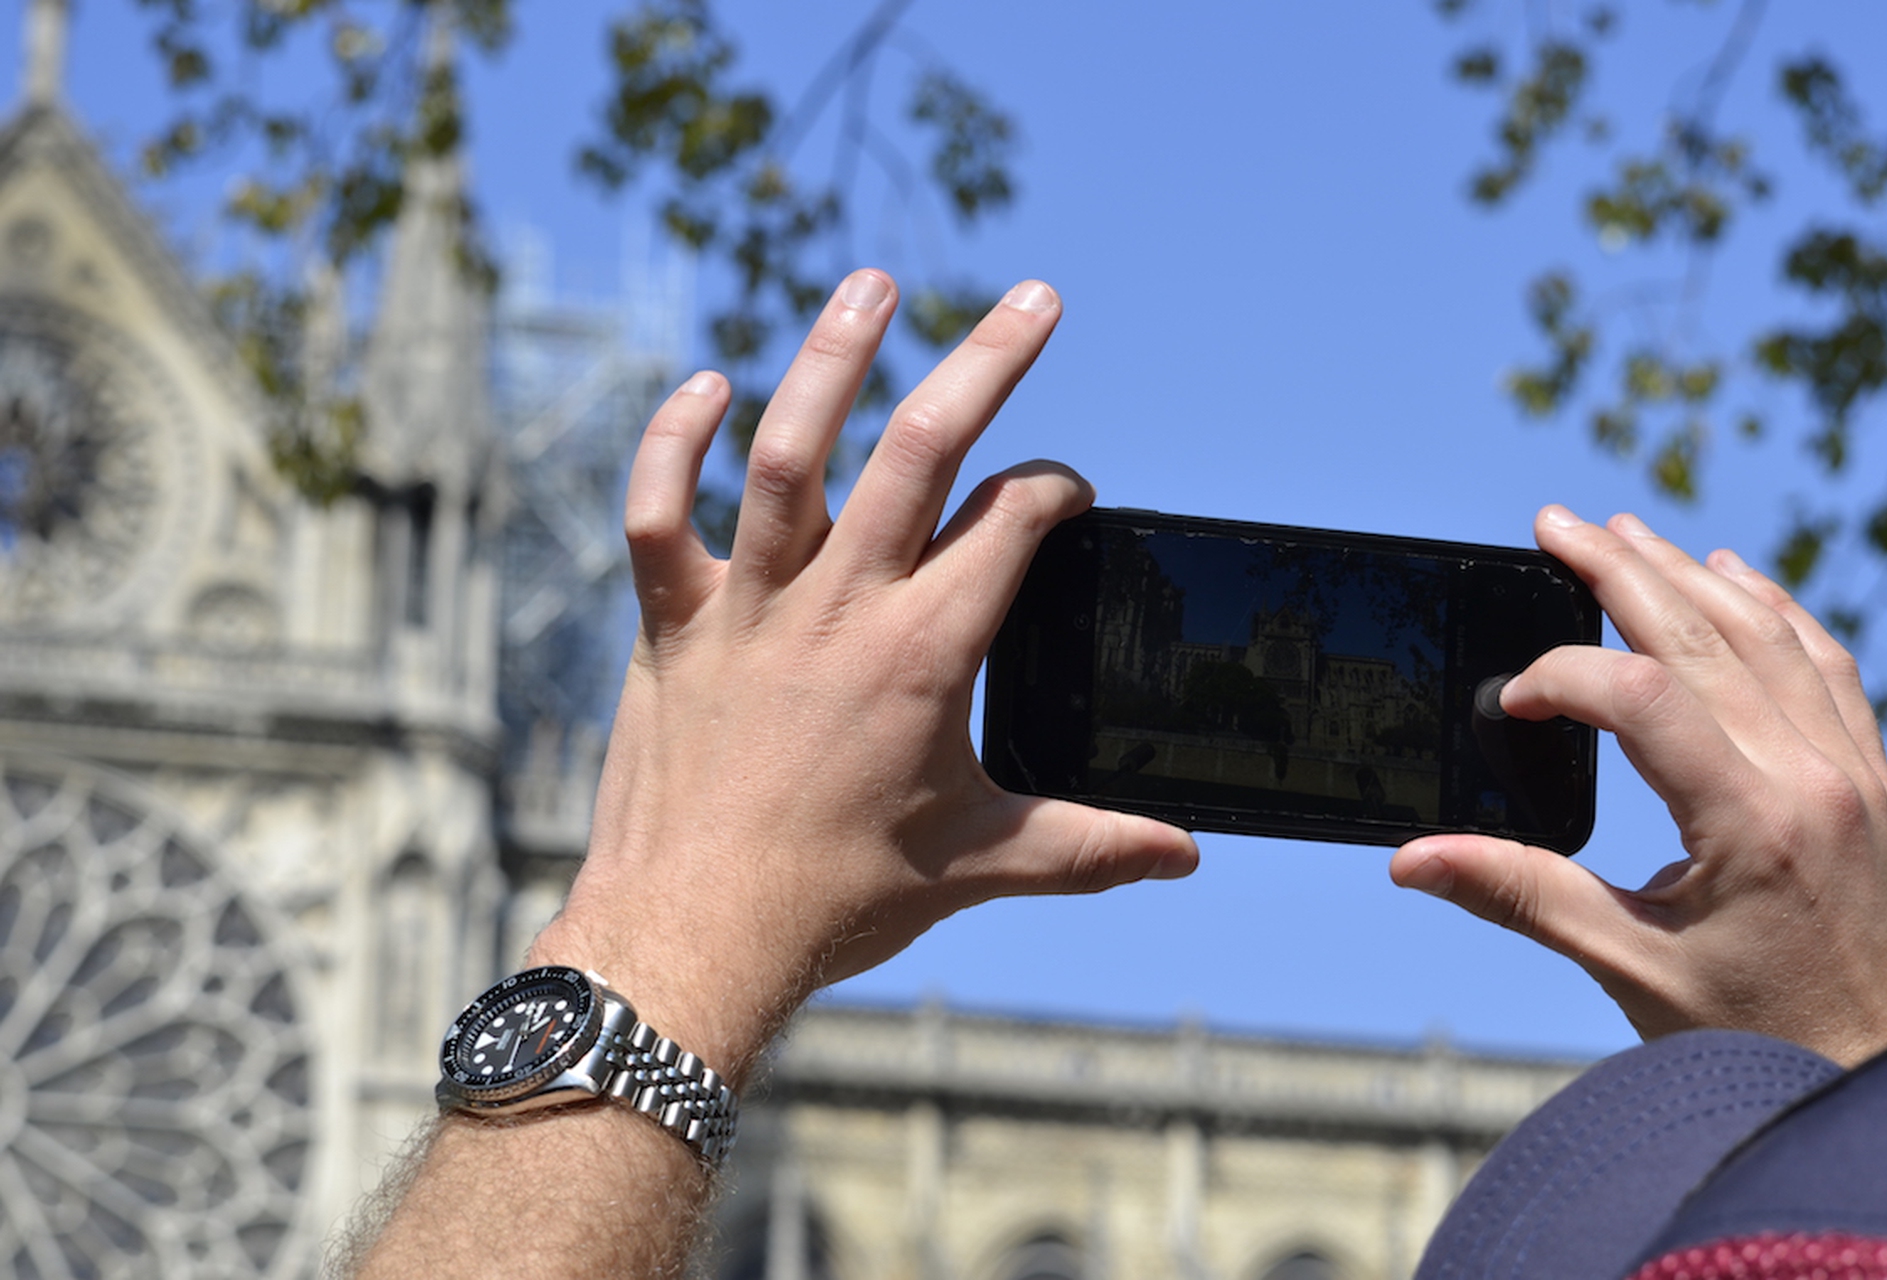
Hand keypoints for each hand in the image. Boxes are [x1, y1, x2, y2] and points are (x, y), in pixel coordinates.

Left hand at [531, 270, 1197, 1078]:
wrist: (696, 936)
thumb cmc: (840, 901)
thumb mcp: (979, 864)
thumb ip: (1090, 847)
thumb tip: (1185, 857)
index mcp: (927, 653)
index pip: (1013, 523)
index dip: (1054, 490)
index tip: (1065, 493)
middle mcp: (841, 607)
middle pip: (923, 449)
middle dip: (987, 361)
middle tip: (1035, 297)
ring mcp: (748, 606)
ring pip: (790, 450)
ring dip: (834, 358)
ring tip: (873, 285)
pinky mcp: (671, 622)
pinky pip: (658, 511)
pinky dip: (672, 442)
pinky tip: (707, 385)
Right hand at [1391, 506, 1886, 1065]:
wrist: (1881, 1075)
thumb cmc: (1759, 1036)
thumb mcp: (1629, 967)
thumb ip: (1520, 893)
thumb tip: (1411, 859)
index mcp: (1751, 823)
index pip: (1641, 699)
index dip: (1562, 678)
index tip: (1511, 703)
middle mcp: (1811, 778)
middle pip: (1705, 633)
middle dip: (1619, 569)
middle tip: (1553, 522)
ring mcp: (1852, 771)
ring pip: (1769, 633)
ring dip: (1691, 573)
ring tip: (1626, 532)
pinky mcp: (1870, 780)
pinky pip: (1826, 663)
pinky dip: (1776, 609)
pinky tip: (1736, 581)